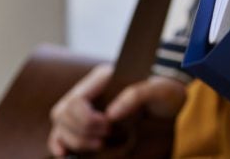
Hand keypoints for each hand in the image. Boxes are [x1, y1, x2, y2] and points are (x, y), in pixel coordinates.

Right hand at [47, 64, 187, 156]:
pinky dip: (59, 144)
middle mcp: (90, 90)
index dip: (86, 120)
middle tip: (106, 137)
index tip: (109, 126)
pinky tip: (64, 154)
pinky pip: (60, 133)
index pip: (76, 100)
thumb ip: (137, 95)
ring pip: (60, 124)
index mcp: (103, 77)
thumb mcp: (161, 90)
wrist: (170, 100)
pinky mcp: (86, 122)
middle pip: (63, 113)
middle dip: (81, 131)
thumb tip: (111, 114)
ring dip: (75, 140)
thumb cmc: (166, 92)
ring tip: (99, 145)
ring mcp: (86, 106)